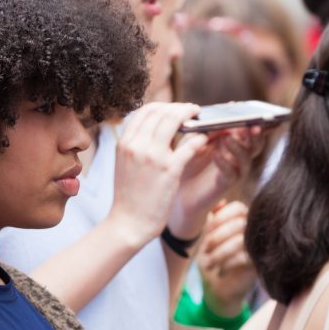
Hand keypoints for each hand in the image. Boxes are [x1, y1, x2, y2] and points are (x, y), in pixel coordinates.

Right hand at [107, 102, 203, 247]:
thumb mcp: (125, 165)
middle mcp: (137, 145)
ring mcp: (153, 157)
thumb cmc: (129, 197)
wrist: (128, 224)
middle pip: (162, 111)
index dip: (164, 106)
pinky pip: (190, 145)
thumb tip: (158, 130)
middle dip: (180, 107)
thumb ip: (138, 145)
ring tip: (201, 120)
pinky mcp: (170, 170)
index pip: (145, 110)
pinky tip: (204, 140)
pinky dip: (200, 138)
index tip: (175, 109)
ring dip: (191, 116)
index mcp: (124, 143)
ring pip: (175, 121)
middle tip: (193, 110)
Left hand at [169, 128, 263, 240]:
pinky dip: (224, 162)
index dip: (252, 120)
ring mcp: (235, 170)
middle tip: (252, 125)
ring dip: (238, 146)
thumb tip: (215, 120)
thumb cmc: (186, 161)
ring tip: (227, 137)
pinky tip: (216, 154)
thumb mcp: (192, 141)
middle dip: (255, 134)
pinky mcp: (226, 185)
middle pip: (255, 143)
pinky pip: (231, 173)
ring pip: (246, 158)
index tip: (250, 111)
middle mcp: (239, 156)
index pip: (249, 129)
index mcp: (234, 141)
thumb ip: (203, 130)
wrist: (179, 191)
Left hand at [198, 201, 256, 318]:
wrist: (218, 288)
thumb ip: (210, 218)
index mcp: (242, 219)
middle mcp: (253, 230)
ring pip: (240, 241)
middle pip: (239, 223)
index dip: (220, 217)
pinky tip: (220, 271)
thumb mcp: (205, 236)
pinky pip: (244, 258)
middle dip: (217, 237)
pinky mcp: (258, 264)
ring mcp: (258, 247)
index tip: (206, 231)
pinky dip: (227, 264)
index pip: (237, 208)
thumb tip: (219, 202)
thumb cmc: (211, 258)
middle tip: (204, 250)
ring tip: (207, 264)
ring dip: (219, 253)